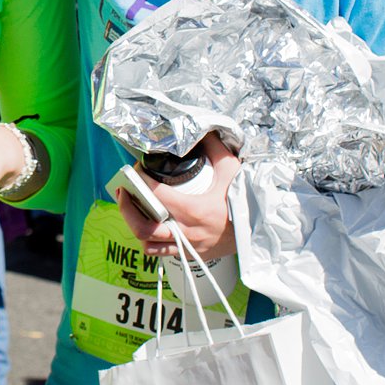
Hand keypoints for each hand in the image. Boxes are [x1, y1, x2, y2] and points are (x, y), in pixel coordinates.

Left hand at [116, 136, 240, 261]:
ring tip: (133, 209)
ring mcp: (188, 246)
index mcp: (194, 210)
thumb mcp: (232, 169)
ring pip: (149, 244)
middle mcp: (187, 231)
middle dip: (126, 209)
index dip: (140, 181)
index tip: (137, 170)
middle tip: (123, 192)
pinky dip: (152, 241)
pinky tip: (152, 225)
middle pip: (143, 227)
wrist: (261, 231)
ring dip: (137, 226)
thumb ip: (214, 147)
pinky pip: (162, 253)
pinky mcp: (192, 255)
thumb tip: (202, 129)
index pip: (156, 195)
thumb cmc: (246, 201)